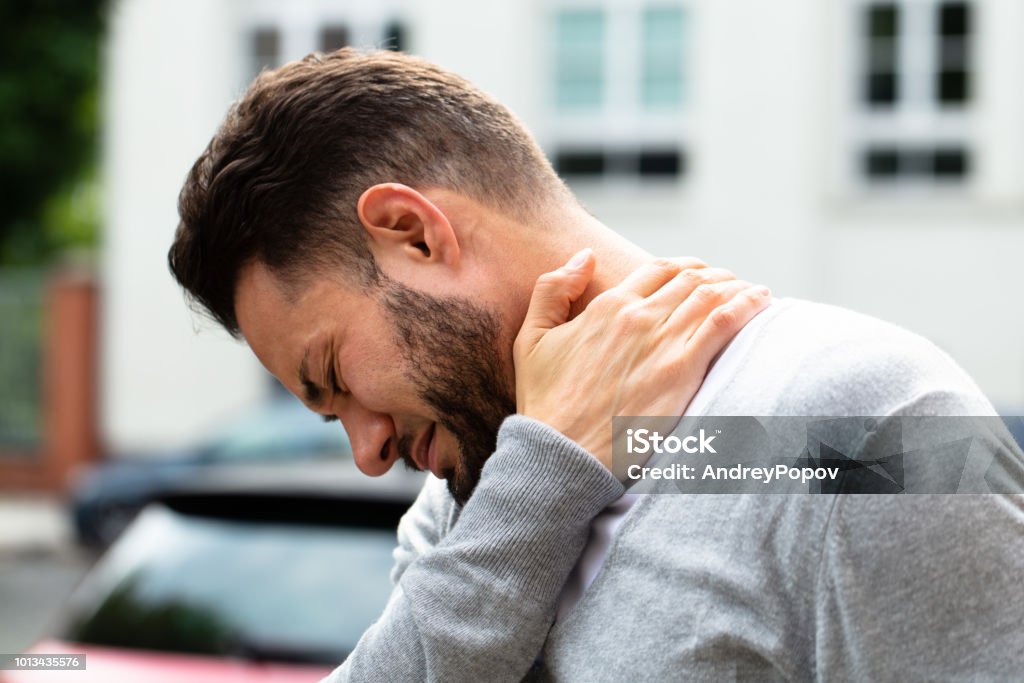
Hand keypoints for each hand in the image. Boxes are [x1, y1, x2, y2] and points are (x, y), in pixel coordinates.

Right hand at [514, 249, 770, 469]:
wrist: (561, 453)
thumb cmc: (545, 404)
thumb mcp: (531, 339)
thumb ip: (553, 290)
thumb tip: (585, 256)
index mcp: (608, 306)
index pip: (658, 269)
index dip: (685, 267)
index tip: (700, 275)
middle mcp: (638, 316)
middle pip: (691, 278)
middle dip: (717, 275)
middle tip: (732, 284)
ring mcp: (662, 342)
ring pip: (712, 294)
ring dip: (737, 286)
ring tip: (754, 292)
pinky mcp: (682, 371)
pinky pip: (724, 323)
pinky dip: (747, 305)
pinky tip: (762, 301)